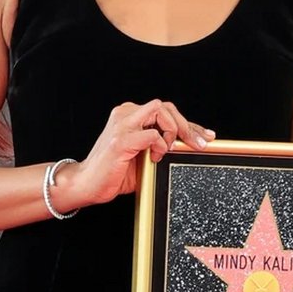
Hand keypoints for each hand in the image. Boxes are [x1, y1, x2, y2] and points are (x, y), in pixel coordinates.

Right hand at [58, 99, 214, 208]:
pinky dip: (160, 145)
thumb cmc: (114, 172)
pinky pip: (151, 134)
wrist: (86, 184)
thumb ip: (161, 147)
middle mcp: (125, 115)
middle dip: (187, 125)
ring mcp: (122, 125)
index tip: (206, 136)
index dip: (189, 124)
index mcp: (130, 116)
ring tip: (171, 149)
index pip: (166, 111)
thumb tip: (190, 147)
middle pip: (166, 106)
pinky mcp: (121, 140)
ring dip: (174, 130)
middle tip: (198, 144)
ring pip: (160, 110)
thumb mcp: (144, 157)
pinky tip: (156, 158)